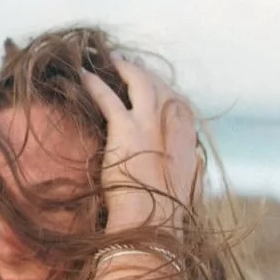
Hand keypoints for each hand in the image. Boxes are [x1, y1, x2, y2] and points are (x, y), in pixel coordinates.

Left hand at [80, 57, 198, 233]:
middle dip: (145, 72)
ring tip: (111, 60)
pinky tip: (83, 76)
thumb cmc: (170, 211)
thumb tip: (196, 162)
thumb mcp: (191, 184)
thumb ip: (192, 167)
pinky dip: (94, 83)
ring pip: (139, 81)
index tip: (155, 83)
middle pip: (160, 85)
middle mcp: (173, 123)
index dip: (165, 88)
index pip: (179, 102)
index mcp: (188, 136)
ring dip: (124, 68)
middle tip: (129, 63)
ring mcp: (150, 122)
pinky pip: (107, 96)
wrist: (153, 220)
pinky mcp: (126, 127)